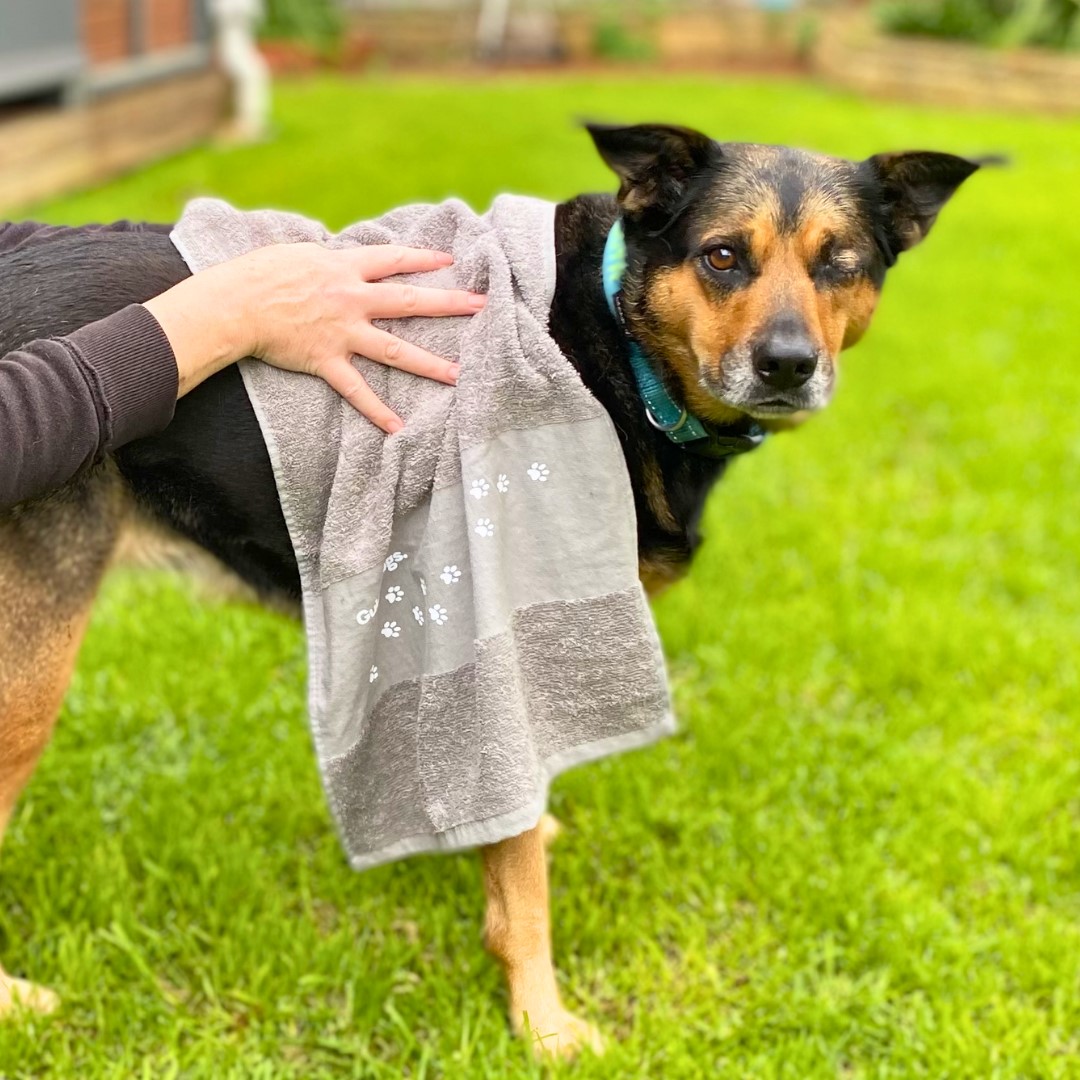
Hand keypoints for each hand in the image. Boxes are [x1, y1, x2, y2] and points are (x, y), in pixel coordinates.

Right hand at [144, 242, 484, 431]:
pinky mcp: (327, 360)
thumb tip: (339, 259)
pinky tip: (398, 428)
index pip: (393, 260)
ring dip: (429, 363)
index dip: (423, 259)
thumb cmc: (258, 273)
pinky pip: (357, 390)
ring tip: (458, 375)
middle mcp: (351, 299)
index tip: (449, 261)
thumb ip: (327, 260)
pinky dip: (377, 410)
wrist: (234, 303)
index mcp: (344, 268)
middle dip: (448, 303)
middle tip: (482, 306)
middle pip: (409, 300)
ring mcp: (342, 332)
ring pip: (395, 349)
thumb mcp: (298, 253)